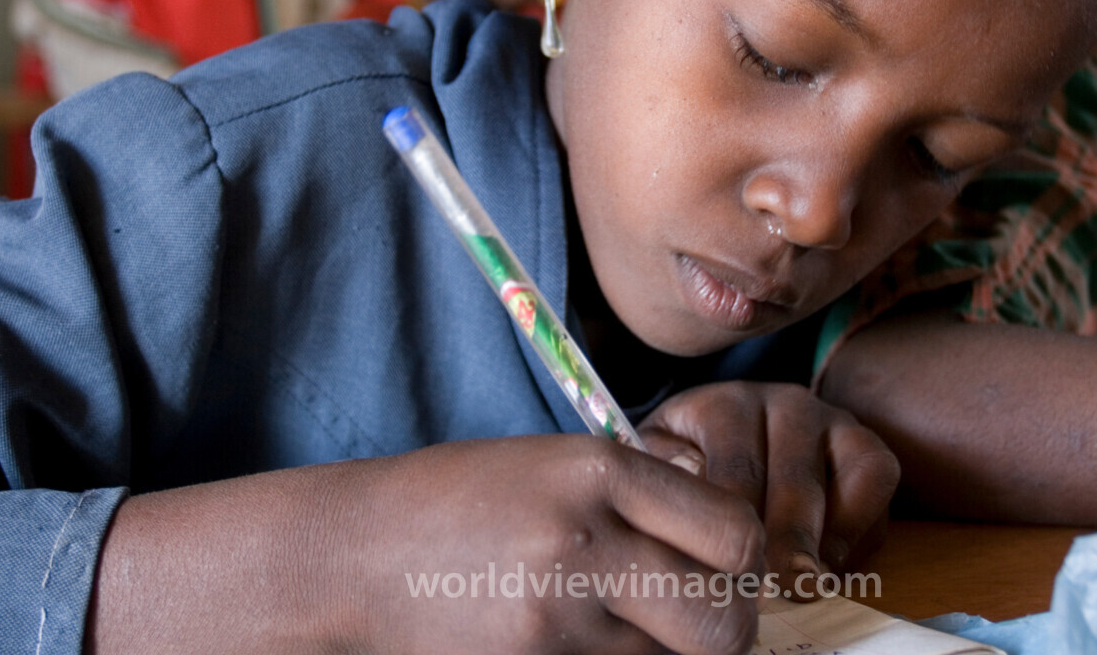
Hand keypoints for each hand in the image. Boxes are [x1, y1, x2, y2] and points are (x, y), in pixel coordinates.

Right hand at [88, 436, 766, 654]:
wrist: (351, 555)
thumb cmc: (457, 498)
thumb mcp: (550, 459)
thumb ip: (640, 482)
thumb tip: (720, 505)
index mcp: (596, 471)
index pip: (734, 531)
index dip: (745, 555)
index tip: (725, 560)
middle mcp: (585, 542)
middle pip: (725, 620)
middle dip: (732, 626)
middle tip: (707, 615)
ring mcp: (556, 618)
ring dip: (675, 650)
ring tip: (640, 623)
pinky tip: (594, 639)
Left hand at [640, 381, 897, 591]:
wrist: (721, 442)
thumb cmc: (685, 466)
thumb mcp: (658, 465)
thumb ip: (665, 471)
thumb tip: (687, 479)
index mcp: (724, 405)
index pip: (735, 465)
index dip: (734, 523)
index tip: (728, 568)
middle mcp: (782, 402)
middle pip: (794, 474)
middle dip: (786, 539)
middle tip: (775, 589)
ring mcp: (829, 419)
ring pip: (844, 470)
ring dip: (828, 533)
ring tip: (805, 582)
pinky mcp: (864, 445)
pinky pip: (877, 478)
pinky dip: (861, 525)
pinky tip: (831, 564)